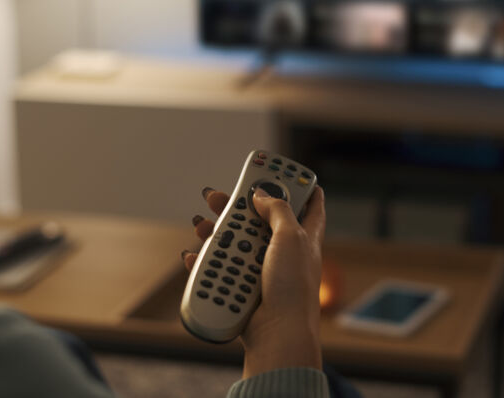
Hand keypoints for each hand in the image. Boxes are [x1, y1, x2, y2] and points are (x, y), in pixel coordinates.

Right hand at [182, 185, 325, 377]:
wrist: (279, 333)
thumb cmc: (293, 287)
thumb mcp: (291, 237)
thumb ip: (278, 210)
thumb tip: (261, 195)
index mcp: (304, 236)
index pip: (309, 203)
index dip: (295, 184)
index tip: (277, 169)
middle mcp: (284, 251)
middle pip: (259, 219)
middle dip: (237, 205)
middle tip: (216, 194)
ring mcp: (263, 269)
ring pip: (234, 243)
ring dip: (214, 231)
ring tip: (200, 225)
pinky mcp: (244, 288)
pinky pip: (220, 269)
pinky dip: (205, 261)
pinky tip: (193, 255)